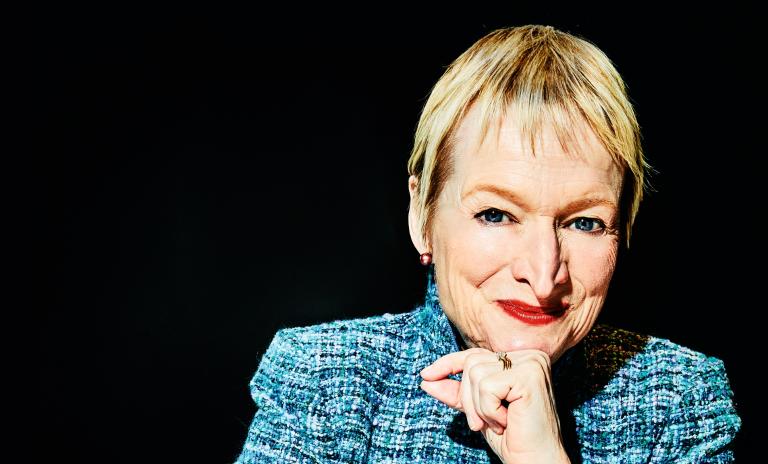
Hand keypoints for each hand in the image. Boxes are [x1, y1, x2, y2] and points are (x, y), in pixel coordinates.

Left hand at [420, 348, 569, 463]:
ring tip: (499, 422)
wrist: (535, 461)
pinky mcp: (530, 375)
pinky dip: (489, 410)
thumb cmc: (511, 437)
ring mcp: (531, 362)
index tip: (425, 376)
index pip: (474, 355)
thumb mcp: (477, 410)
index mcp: (518, 360)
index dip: (447, 364)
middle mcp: (528, 355)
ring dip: (480, 407)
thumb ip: (456, 392)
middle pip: (471, 363)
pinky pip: (487, 387)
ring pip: (476, 374)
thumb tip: (426, 379)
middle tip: (483, 423)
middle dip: (469, 398)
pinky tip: (507, 421)